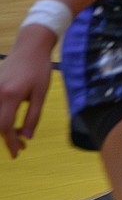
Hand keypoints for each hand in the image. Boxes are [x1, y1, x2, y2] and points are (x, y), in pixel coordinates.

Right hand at [0, 26, 56, 157]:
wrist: (30, 46)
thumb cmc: (39, 68)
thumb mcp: (41, 93)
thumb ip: (33, 116)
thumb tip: (26, 136)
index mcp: (10, 95)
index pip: (4, 126)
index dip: (9, 142)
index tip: (17, 153)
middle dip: (7, 138)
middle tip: (21, 147)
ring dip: (3, 129)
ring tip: (18, 135)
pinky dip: (1, 118)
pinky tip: (12, 122)